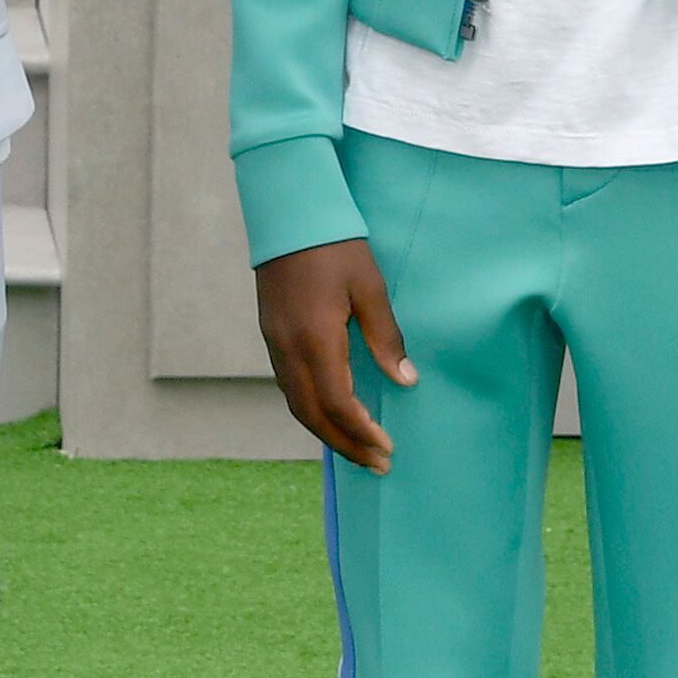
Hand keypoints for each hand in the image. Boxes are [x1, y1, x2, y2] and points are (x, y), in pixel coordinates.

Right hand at [254, 238, 416, 470]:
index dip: (361, 432)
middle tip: (377, 464)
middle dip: (345, 444)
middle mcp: (288, 348)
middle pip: (312, 415)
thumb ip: (386, 337)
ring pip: (296, 404)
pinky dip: (311, 409)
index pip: (337, 403)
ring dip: (326, 432)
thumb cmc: (335, 245)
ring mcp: (274, 343)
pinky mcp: (271, 335)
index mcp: (315, 339)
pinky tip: (331, 413)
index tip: (387, 449)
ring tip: (357, 449)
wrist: (288, 213)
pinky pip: (289, 387)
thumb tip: (405, 381)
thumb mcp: (370, 287)